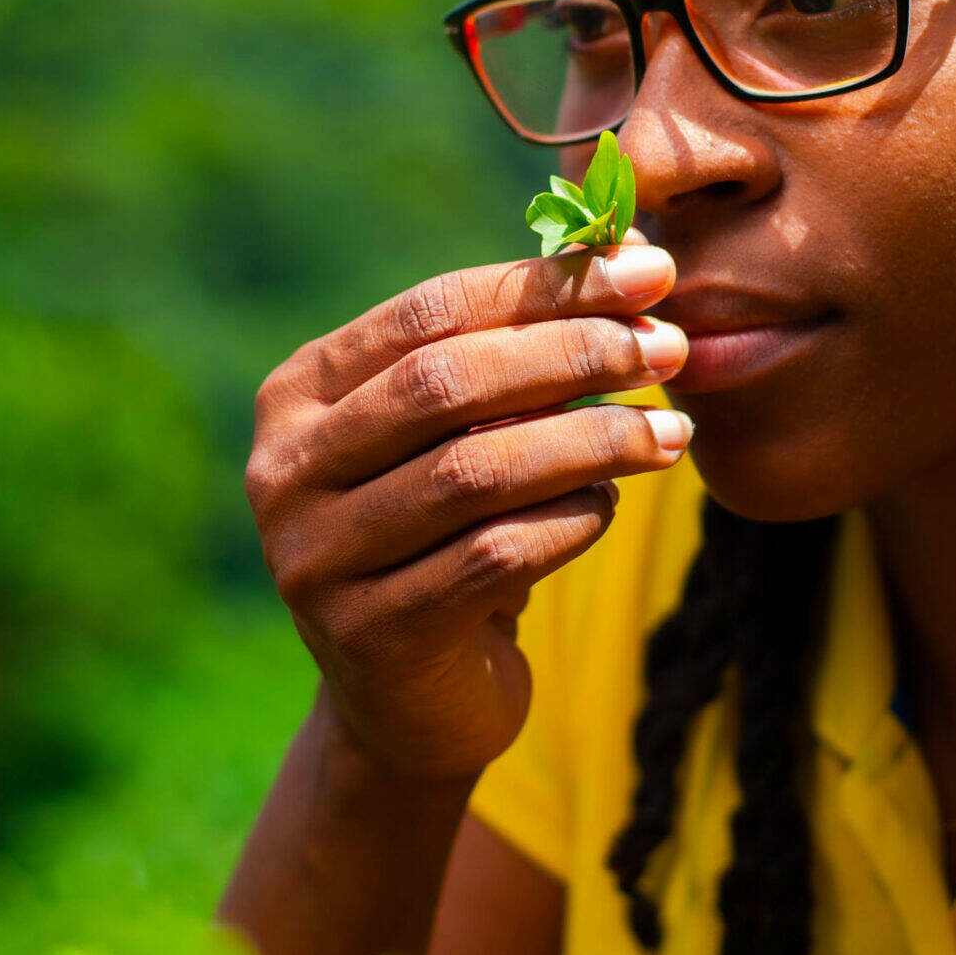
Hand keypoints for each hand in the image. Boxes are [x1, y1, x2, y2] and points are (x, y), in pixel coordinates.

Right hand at [246, 241, 690, 782]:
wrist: (411, 702)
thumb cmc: (451, 531)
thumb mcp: (468, 431)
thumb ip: (522, 346)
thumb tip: (634, 252)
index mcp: (299, 393)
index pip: (431, 311)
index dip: (546, 287)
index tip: (651, 271)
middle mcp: (286, 471)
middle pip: (448, 384)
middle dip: (573, 355)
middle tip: (669, 350)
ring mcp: (316, 558)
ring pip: (476, 472)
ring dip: (591, 441)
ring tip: (668, 434)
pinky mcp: (370, 636)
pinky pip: (494, 557)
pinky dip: (571, 520)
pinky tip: (614, 503)